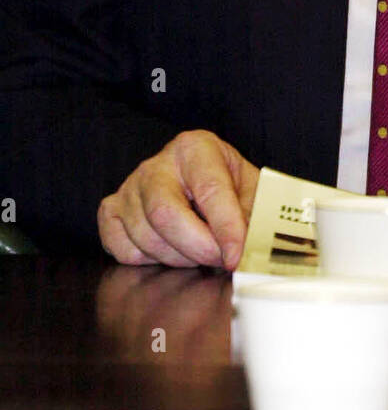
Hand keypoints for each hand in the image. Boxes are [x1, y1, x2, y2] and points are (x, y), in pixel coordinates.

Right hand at [97, 130, 258, 269]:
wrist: (197, 182)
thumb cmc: (226, 185)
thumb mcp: (250, 190)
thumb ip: (253, 216)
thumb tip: (250, 251)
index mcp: (195, 148)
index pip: (210, 190)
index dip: (226, 228)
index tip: (236, 256)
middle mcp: (156, 165)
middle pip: (165, 214)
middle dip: (197, 247)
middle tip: (220, 260)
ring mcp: (129, 188)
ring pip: (146, 238)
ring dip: (179, 258)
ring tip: (200, 250)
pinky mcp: (111, 211)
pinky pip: (124, 251)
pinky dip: (150, 261)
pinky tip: (171, 248)